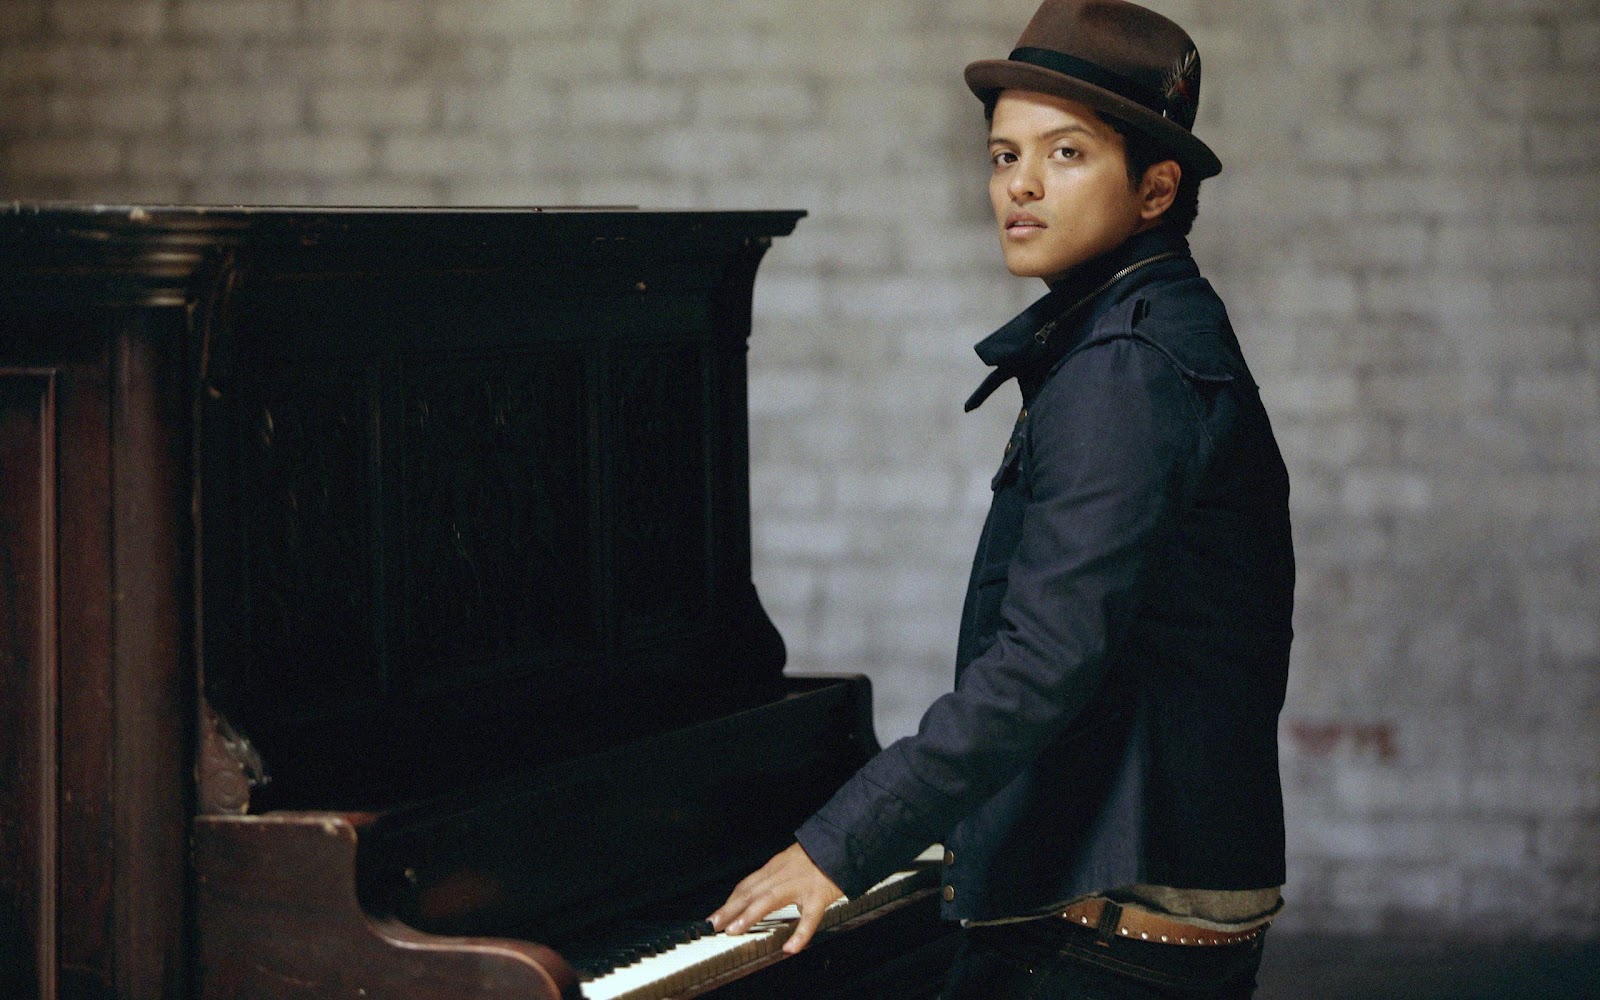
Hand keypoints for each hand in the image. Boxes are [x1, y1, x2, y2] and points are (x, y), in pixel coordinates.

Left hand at [708, 842, 844, 954]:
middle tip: (712, 925)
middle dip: (730, 909)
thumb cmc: (819, 855)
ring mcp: (800, 886)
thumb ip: (776, 877)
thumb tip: (760, 893)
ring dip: (750, 915)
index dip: (729, 902)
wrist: (844, 842)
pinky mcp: (819, 896)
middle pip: (751, 892)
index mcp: (776, 867)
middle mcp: (783, 875)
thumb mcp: (791, 861)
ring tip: (735, 931)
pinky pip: (809, 918)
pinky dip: (799, 934)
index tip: (714, 916)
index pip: (746, 885)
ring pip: (770, 900)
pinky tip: (790, 948)